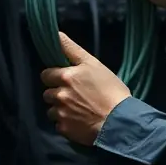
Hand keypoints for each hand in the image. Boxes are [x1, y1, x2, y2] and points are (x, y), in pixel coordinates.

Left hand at [40, 32, 130, 146]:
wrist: (119, 122)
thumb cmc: (110, 90)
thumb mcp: (93, 64)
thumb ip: (71, 49)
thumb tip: (56, 34)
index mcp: (65, 77)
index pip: (46, 74)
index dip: (54, 76)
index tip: (65, 79)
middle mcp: (59, 95)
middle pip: (47, 93)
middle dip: (57, 93)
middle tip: (74, 95)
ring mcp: (61, 113)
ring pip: (51, 110)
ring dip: (60, 109)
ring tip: (77, 109)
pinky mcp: (64, 130)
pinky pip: (58, 125)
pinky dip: (66, 124)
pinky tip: (79, 121)